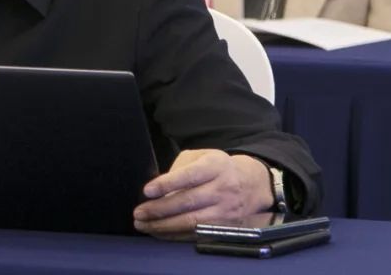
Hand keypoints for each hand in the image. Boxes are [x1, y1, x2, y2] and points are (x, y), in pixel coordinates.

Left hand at [132, 150, 273, 237]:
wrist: (252, 183)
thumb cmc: (216, 167)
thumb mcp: (201, 156)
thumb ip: (180, 167)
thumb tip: (159, 187)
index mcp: (215, 165)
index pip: (189, 175)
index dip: (167, 184)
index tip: (147, 191)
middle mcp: (223, 188)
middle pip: (188, 202)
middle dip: (159, 209)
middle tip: (138, 212)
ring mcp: (226, 210)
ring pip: (192, 222)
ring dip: (164, 226)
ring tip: (143, 225)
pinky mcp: (225, 227)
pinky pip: (197, 234)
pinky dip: (175, 235)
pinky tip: (159, 232)